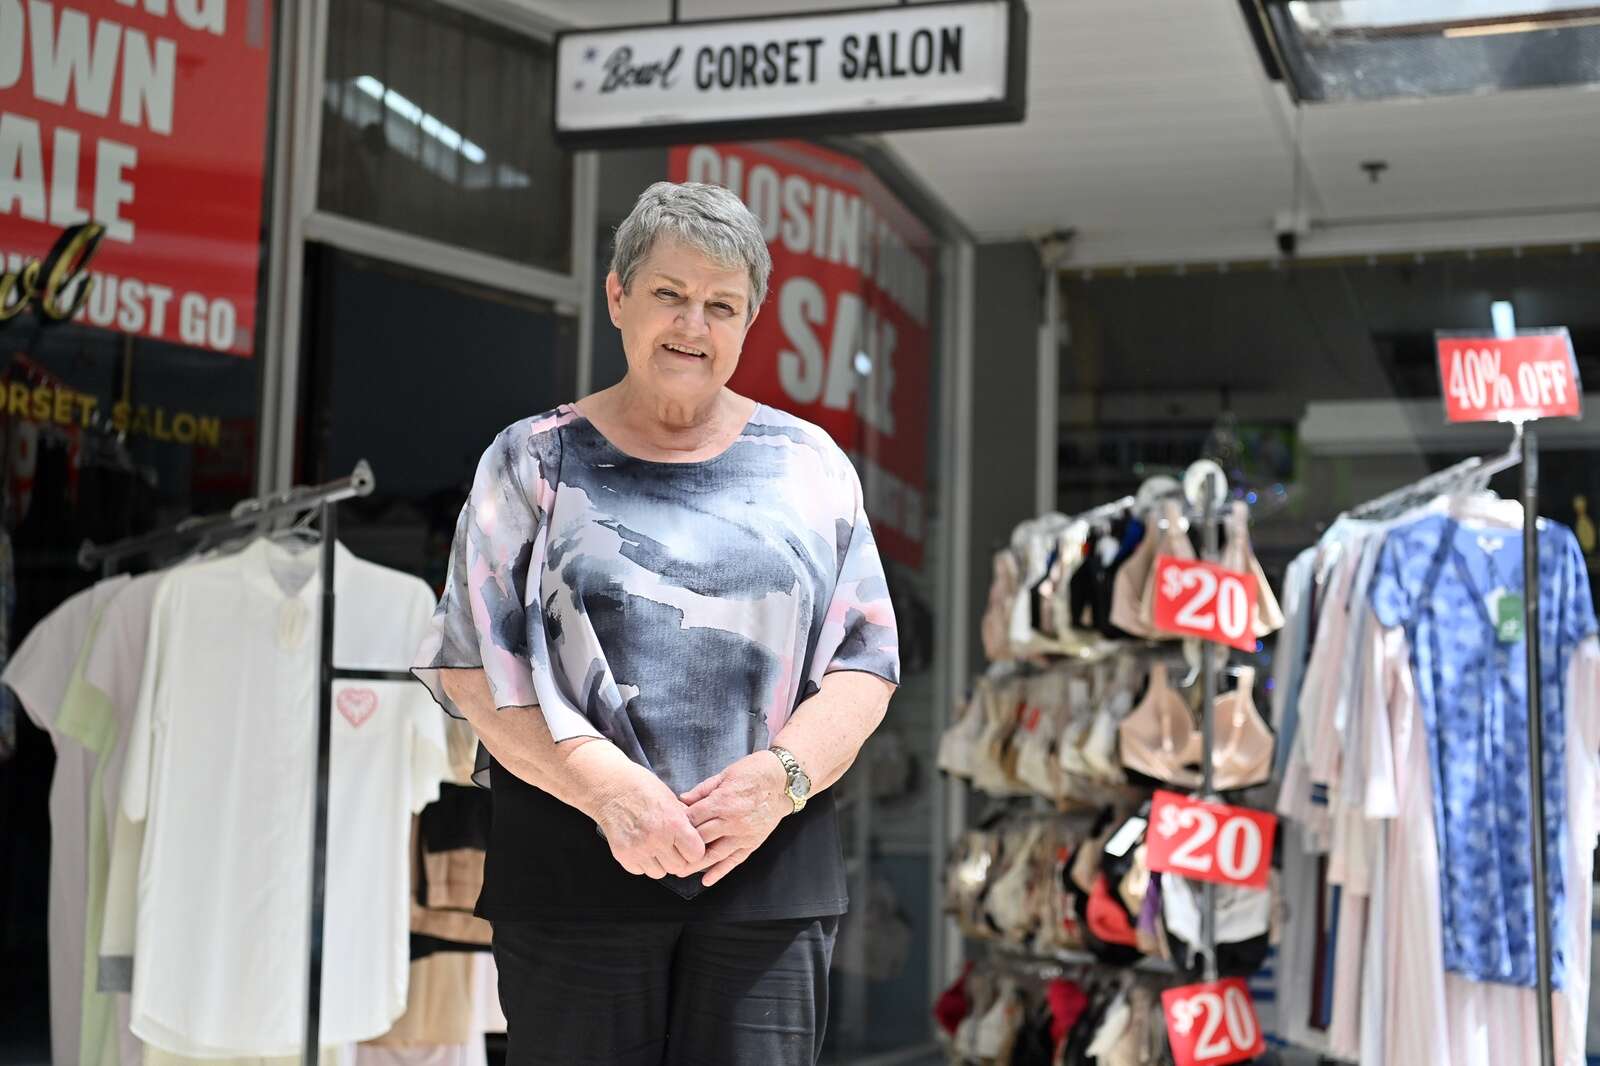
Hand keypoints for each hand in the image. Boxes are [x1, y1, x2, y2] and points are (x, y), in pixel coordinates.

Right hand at [593, 762, 706, 878]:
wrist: (610, 787)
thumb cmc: (641, 788)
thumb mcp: (671, 798)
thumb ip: (684, 820)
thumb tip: (696, 836)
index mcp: (674, 823)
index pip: (696, 854)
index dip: (693, 850)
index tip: (689, 846)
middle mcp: (657, 839)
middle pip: (678, 867)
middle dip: (677, 858)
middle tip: (671, 846)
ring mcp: (639, 849)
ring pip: (659, 873)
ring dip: (659, 863)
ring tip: (654, 846)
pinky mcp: (623, 855)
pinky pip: (640, 871)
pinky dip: (642, 863)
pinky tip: (640, 847)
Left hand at [680, 751, 789, 886]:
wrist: (784, 781)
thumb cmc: (753, 773)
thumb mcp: (725, 774)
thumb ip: (702, 790)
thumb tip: (681, 800)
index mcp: (722, 801)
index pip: (692, 818)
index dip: (678, 824)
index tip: (668, 828)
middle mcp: (731, 821)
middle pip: (700, 838)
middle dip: (681, 846)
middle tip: (667, 853)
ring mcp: (743, 834)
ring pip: (714, 854)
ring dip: (696, 864)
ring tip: (680, 871)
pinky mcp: (753, 842)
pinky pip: (734, 861)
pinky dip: (720, 872)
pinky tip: (707, 880)